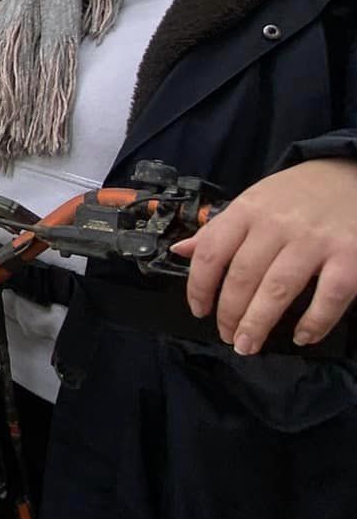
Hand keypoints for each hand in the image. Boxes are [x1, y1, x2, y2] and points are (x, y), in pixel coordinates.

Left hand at [172, 157, 356, 353]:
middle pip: (242, 277)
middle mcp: (277, 224)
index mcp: (248, 209)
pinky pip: (328, 297)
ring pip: (277, 290)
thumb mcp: (253, 201)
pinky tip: (303, 337)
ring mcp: (314, 241)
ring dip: (258, 324)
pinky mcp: (350, 256)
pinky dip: (314, 322)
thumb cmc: (297, 194)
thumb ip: (219, 229)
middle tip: (229, 338)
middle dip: (230, 314)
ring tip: (248, 345)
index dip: (199, 287)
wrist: (349, 173)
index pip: (211, 252)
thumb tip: (180, 251)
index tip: (199, 311)